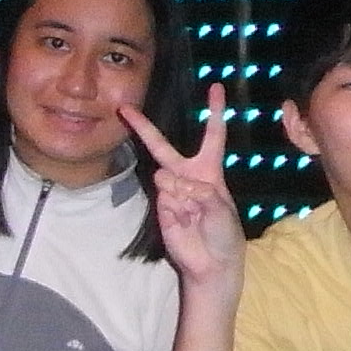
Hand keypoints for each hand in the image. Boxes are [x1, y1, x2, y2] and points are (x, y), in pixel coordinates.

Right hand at [119, 87, 242, 286]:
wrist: (212, 262)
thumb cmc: (225, 233)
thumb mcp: (223, 210)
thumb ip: (200, 193)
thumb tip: (169, 181)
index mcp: (209, 170)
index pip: (213, 134)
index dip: (214, 111)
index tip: (215, 87)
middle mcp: (187, 176)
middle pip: (162, 146)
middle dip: (143, 128)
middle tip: (125, 109)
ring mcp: (171, 191)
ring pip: (167, 179)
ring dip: (182, 195)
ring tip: (195, 215)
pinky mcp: (160, 208)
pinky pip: (164, 199)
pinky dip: (176, 209)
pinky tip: (184, 222)